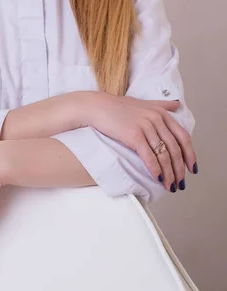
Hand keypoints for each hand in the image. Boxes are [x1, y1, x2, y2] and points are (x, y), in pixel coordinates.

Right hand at [79, 92, 196, 191]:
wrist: (98, 107)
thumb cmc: (119, 107)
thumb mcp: (144, 103)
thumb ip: (162, 105)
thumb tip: (177, 104)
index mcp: (161, 113)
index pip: (183, 137)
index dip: (190, 155)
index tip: (191, 169)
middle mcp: (156, 119)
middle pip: (175, 149)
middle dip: (179, 169)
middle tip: (180, 184)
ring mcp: (146, 127)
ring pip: (164, 155)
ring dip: (169, 174)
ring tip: (170, 186)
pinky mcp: (134, 136)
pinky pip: (149, 156)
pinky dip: (156, 169)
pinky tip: (158, 178)